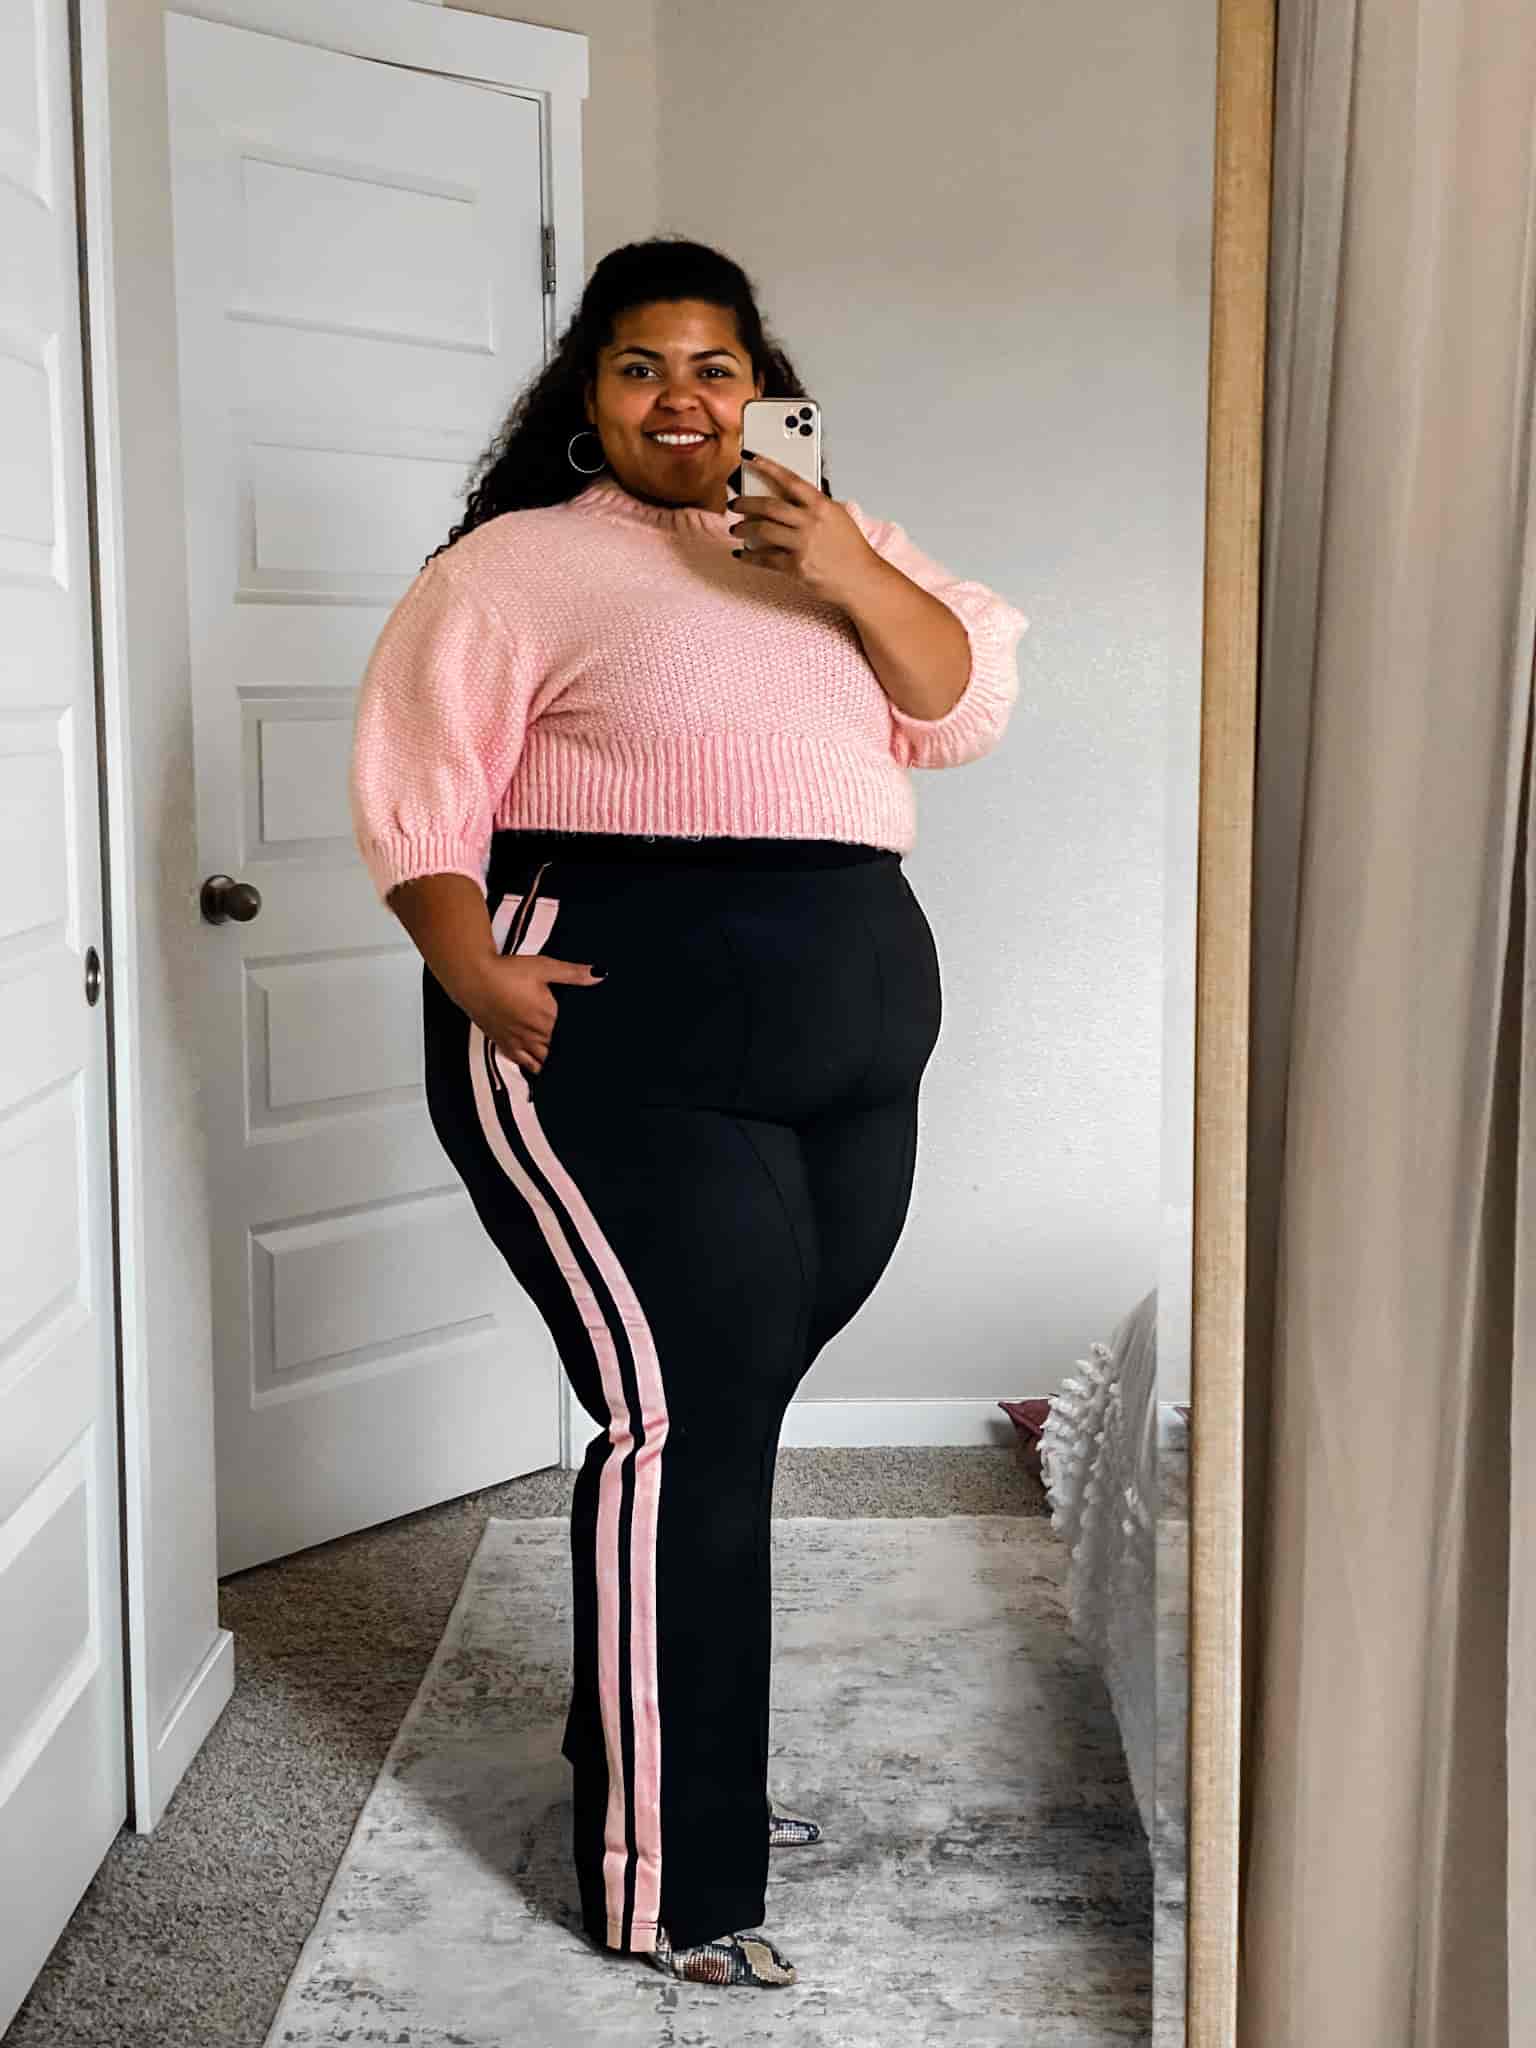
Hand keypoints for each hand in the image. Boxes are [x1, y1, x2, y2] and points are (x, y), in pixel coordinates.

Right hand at [462, 950, 604, 1075]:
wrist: (473, 978)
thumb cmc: (506, 972)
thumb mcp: (545, 967)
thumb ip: (573, 974)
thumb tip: (600, 974)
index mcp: (549, 1018)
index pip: (572, 1037)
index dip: (583, 1040)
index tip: (595, 1046)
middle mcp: (535, 1035)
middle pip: (559, 1052)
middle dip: (569, 1053)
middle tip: (583, 1059)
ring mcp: (519, 1041)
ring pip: (543, 1061)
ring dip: (553, 1062)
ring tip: (565, 1067)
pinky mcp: (503, 1043)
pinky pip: (523, 1063)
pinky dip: (533, 1068)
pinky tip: (540, 1070)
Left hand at [727, 453, 883, 606]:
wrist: (861, 579)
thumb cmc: (851, 550)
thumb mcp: (838, 517)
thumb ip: (815, 506)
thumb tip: (789, 499)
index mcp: (822, 506)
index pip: (790, 479)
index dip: (767, 466)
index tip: (750, 458)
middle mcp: (811, 522)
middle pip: (769, 506)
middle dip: (745, 503)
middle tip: (735, 504)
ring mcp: (802, 545)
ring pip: (762, 530)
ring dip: (744, 528)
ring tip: (736, 529)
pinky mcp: (796, 567)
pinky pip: (765, 558)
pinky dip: (750, 556)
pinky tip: (743, 554)